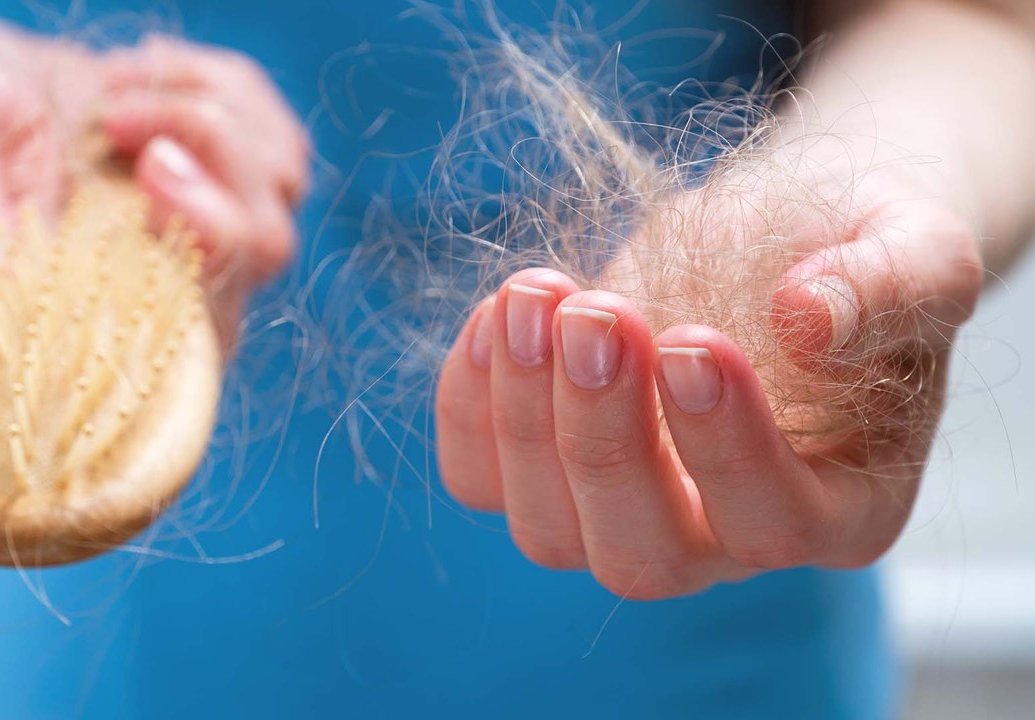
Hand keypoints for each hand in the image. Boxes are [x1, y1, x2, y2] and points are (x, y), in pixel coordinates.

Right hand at [0, 15, 307, 343]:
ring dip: (199, 113)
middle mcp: (179, 287)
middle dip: (208, 161)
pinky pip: (276, 131)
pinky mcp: (241, 173)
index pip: (199, 329)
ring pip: (278, 183)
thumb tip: (7, 283)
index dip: (202, 257)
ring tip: (110, 95)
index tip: (150, 174)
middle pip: (263, 247)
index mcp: (105, 317)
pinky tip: (142, 78)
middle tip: (118, 117)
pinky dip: (216, 85)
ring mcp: (220, 229)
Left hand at [434, 166, 982, 598]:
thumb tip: (805, 320)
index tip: (691, 340)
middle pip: (644, 555)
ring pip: (548, 530)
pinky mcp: (546, 472)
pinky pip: (480, 478)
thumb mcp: (915, 246)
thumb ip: (891, 285)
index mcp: (838, 506)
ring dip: (523, 414)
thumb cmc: (853, 252)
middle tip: (598, 314)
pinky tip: (496, 312)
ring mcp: (623, 514)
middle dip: (604, 439)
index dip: (726, 447)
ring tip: (536, 294)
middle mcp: (722, 540)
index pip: (775, 522)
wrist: (778, 238)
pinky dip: (467, 404)